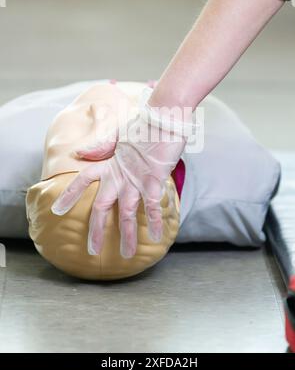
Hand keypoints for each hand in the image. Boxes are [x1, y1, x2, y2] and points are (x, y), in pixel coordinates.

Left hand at [51, 88, 190, 257]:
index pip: (83, 179)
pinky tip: (157, 237)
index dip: (70, 195)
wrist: (162, 115)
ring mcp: (135, 179)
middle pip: (101, 206)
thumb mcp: (118, 135)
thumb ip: (99, 146)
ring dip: (127, 234)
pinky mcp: (153, 181)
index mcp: (108, 163)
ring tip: (127, 254)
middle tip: (92, 250)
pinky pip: (153, 206)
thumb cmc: (142, 124)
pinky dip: (155, 221)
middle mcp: (118, 175)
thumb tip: (78, 153)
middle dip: (96, 229)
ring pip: (126, 212)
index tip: (57, 210)